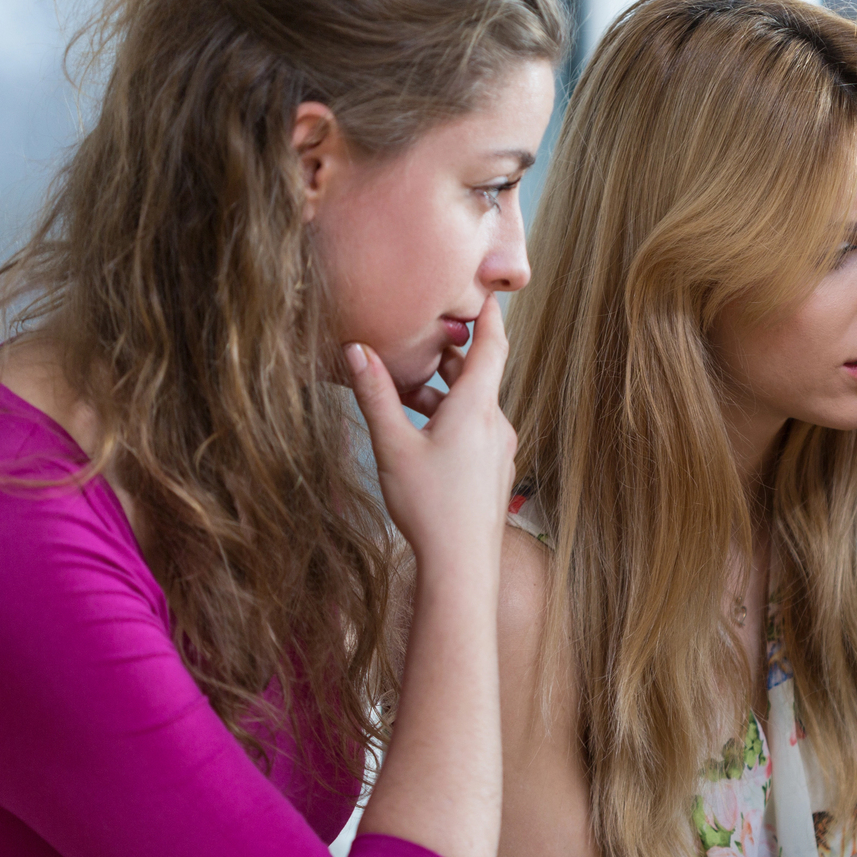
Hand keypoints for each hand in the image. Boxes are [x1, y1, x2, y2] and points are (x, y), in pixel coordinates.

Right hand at [344, 296, 516, 567]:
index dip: (488, 315)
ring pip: (473, 407)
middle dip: (447, 359)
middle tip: (418, 343)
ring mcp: (500, 450)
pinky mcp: (495, 472)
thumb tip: (356, 351)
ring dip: (443, 395)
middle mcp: (497, 424)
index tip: (483, 291)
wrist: (462, 565)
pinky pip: (476, 432)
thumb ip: (375, 395)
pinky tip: (423, 437)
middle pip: (477, 376)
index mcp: (477, 408)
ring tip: (405, 397)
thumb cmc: (429, 505)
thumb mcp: (392, 445)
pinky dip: (452, 421)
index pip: (492, 345)